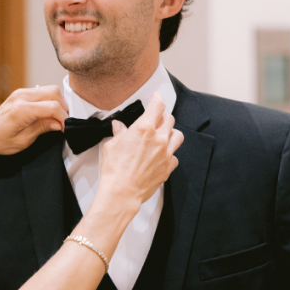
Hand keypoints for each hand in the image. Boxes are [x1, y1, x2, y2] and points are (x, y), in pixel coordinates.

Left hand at [0, 86, 68, 155]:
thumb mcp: (23, 141)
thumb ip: (42, 128)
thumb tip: (58, 123)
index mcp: (21, 110)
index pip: (53, 107)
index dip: (63, 118)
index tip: (65, 129)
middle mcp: (21, 97)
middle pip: (54, 92)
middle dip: (62, 108)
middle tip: (62, 123)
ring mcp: (20, 93)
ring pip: (49, 89)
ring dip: (56, 103)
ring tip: (55, 119)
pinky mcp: (20, 93)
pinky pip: (41, 91)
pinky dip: (48, 101)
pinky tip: (46, 114)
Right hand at [97, 93, 182, 209]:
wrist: (122, 192)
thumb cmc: (115, 170)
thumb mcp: (112, 146)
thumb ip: (119, 133)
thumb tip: (119, 127)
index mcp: (144, 129)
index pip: (158, 106)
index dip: (158, 98)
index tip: (157, 97)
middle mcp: (158, 139)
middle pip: (169, 119)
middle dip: (162, 117)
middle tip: (155, 120)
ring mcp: (166, 153)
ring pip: (177, 135)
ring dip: (170, 133)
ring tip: (162, 136)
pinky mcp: (168, 167)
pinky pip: (175, 155)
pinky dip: (169, 153)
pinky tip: (160, 156)